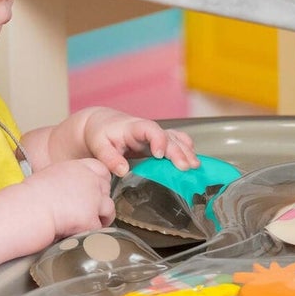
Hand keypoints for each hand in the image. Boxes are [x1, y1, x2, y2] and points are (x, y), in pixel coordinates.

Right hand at [23, 157, 115, 236]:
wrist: (22, 212)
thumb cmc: (26, 199)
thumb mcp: (49, 178)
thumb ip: (67, 181)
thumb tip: (74, 193)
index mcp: (77, 167)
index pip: (101, 169)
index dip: (100, 182)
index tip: (95, 191)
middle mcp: (89, 180)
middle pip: (106, 189)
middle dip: (100, 200)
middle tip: (89, 211)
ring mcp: (92, 199)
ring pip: (109, 208)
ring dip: (101, 218)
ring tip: (88, 226)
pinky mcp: (90, 218)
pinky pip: (98, 228)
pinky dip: (90, 233)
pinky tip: (80, 235)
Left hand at [78, 108, 198, 177]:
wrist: (101, 124)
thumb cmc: (100, 134)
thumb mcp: (99, 146)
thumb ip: (110, 158)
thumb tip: (123, 171)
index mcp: (134, 127)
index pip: (150, 129)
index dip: (158, 140)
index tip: (159, 155)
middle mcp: (149, 129)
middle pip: (168, 137)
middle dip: (178, 151)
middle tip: (186, 166)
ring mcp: (156, 134)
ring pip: (176, 139)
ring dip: (186, 151)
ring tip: (195, 165)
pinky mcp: (159, 141)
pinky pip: (177, 141)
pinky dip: (186, 149)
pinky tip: (193, 159)